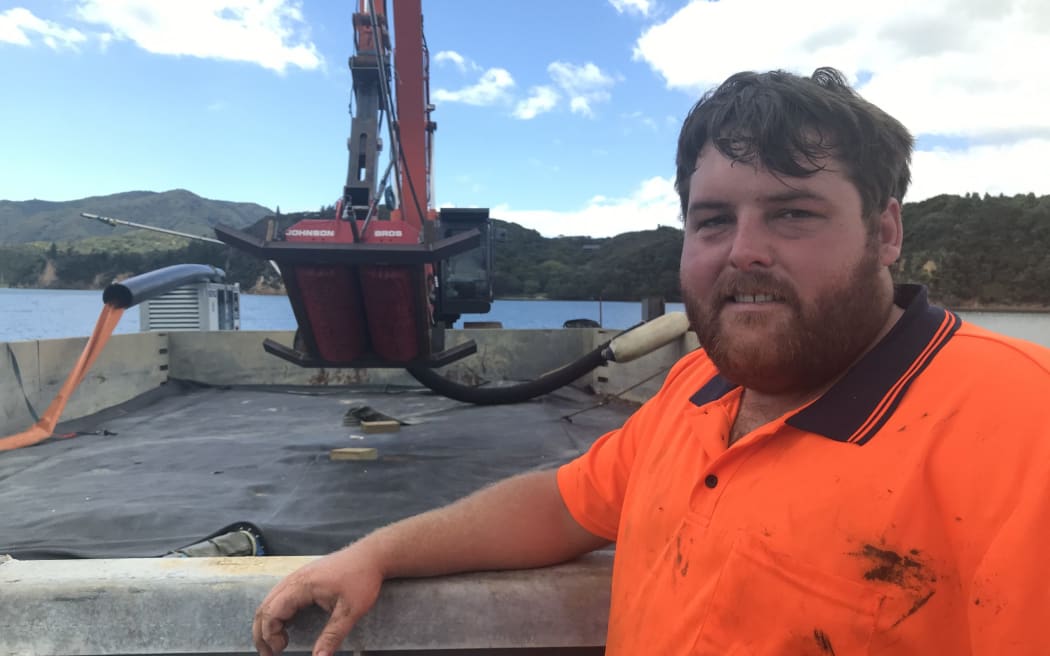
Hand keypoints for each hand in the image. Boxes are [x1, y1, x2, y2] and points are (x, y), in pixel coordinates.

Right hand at [253, 546, 383, 655]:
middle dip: (262, 633)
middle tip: (269, 654)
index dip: (270, 634)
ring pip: (270, 601)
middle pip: (265, 607)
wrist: (372, 555)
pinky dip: (276, 613)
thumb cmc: (362, 579)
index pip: (272, 611)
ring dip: (267, 623)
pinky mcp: (304, 577)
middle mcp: (294, 579)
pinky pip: (280, 596)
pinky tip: (284, 627)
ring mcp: (297, 576)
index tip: (281, 650)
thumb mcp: (350, 611)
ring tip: (274, 644)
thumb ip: (332, 636)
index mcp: (301, 585)